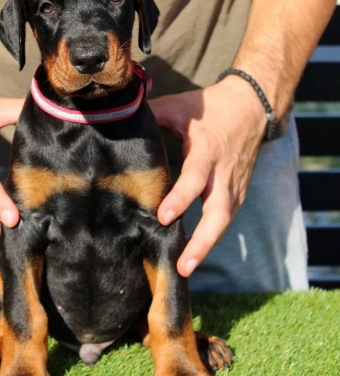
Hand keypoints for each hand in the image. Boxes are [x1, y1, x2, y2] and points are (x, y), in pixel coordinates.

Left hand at [149, 76, 266, 276]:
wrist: (253, 107)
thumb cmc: (212, 107)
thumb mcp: (181, 106)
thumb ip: (153, 115)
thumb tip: (122, 118)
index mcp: (207, 150)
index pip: (195, 178)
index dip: (181, 198)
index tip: (163, 217)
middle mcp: (224, 173)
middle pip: (219, 212)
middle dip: (203, 241)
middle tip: (183, 266)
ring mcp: (235, 185)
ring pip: (225, 221)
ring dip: (207, 246)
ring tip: (185, 269)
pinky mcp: (238, 192)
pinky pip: (226, 219)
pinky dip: (212, 237)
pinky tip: (195, 253)